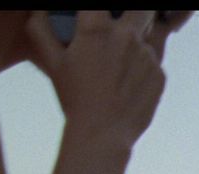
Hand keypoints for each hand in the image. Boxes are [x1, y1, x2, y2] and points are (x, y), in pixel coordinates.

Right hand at [24, 11, 170, 149]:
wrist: (102, 134)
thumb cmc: (74, 98)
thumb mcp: (51, 63)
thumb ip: (41, 29)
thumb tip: (38, 11)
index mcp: (98, 29)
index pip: (100, 3)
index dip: (96, 10)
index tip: (95, 17)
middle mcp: (127, 36)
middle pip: (141, 8)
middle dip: (131, 13)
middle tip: (119, 27)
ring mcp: (147, 55)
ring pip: (147, 37)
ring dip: (136, 44)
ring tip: (118, 66)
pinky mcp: (160, 74)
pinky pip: (153, 62)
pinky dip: (142, 67)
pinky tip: (127, 84)